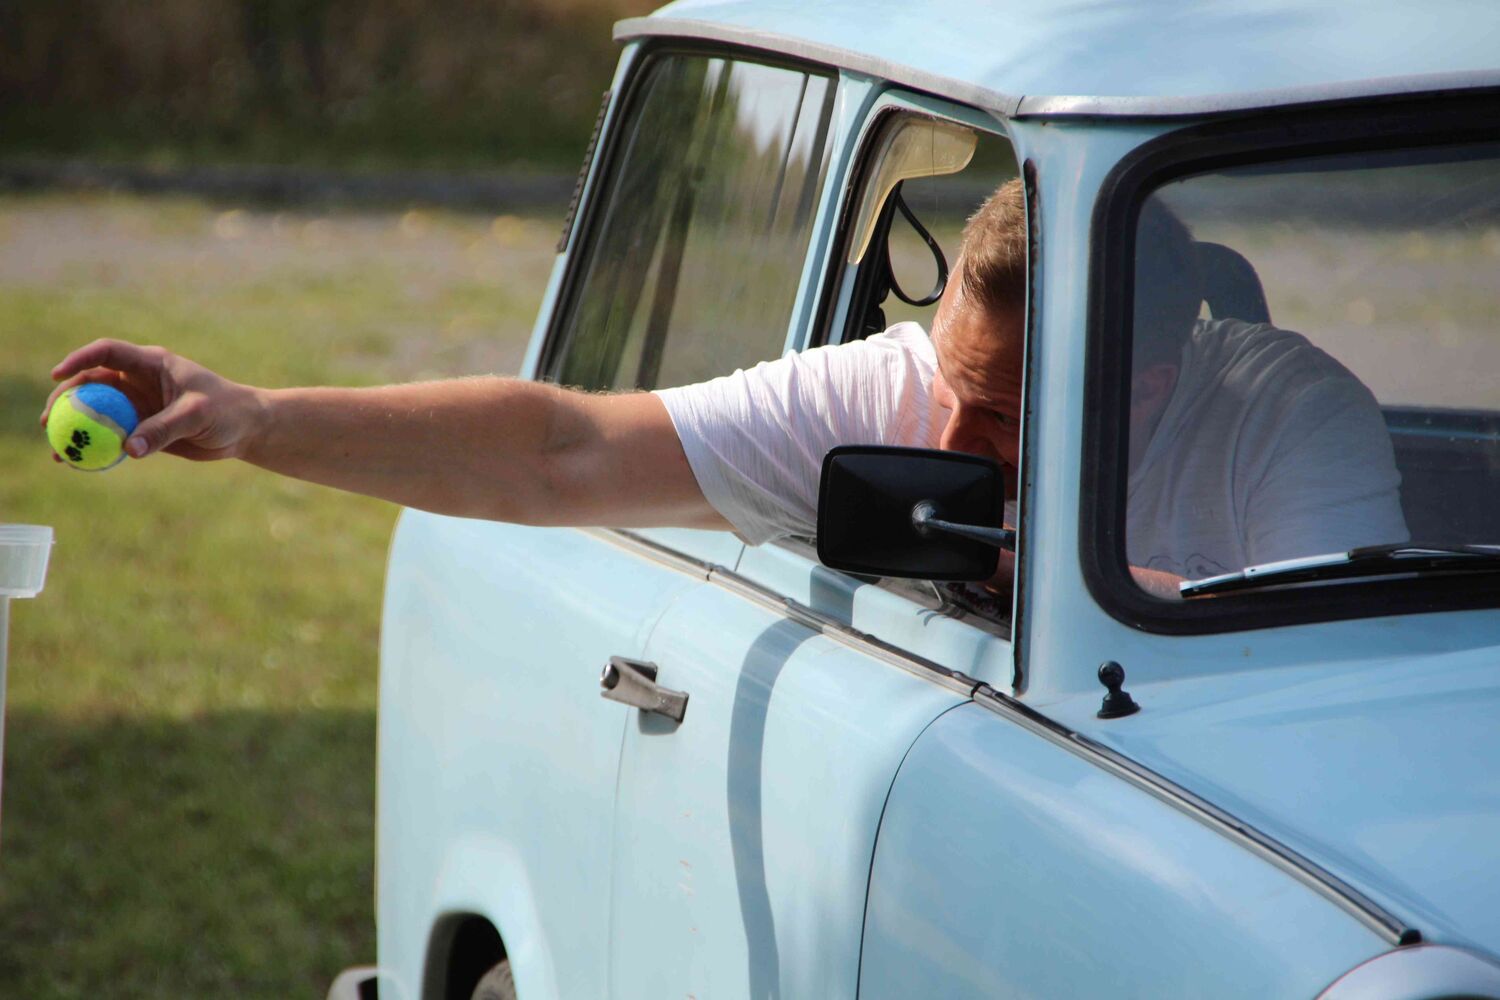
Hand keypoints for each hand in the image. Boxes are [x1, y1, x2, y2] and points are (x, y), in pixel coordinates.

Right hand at [41, 340, 265, 461]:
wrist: (246, 429)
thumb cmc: (228, 411)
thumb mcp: (196, 415)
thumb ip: (163, 429)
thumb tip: (129, 449)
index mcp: (151, 364)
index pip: (107, 353)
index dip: (79, 359)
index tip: (58, 375)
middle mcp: (139, 381)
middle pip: (90, 384)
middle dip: (66, 400)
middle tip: (50, 422)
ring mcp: (138, 405)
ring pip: (96, 413)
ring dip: (75, 428)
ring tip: (58, 450)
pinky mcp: (142, 429)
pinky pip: (111, 437)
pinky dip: (94, 447)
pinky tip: (76, 463)